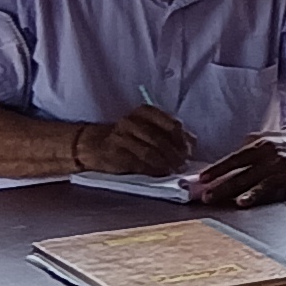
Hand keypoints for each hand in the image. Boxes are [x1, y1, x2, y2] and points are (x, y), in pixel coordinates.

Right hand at [77, 104, 194, 176]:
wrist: (93, 144)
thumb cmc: (127, 136)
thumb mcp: (148, 127)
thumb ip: (169, 132)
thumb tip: (192, 142)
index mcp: (145, 111)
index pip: (171, 124)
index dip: (183, 140)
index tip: (189, 151)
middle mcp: (132, 121)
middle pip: (161, 139)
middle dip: (175, 154)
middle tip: (182, 165)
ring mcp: (121, 136)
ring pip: (150, 152)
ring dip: (165, 164)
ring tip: (173, 170)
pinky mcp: (114, 152)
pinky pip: (137, 163)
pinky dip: (151, 170)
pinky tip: (159, 173)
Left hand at [188, 124, 285, 207]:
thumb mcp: (264, 138)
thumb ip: (245, 149)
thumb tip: (222, 164)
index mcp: (260, 147)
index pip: (234, 159)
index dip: (218, 169)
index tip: (202, 179)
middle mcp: (272, 158)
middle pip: (245, 175)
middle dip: (225, 187)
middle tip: (208, 197)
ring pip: (267, 183)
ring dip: (254, 193)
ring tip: (241, 202)